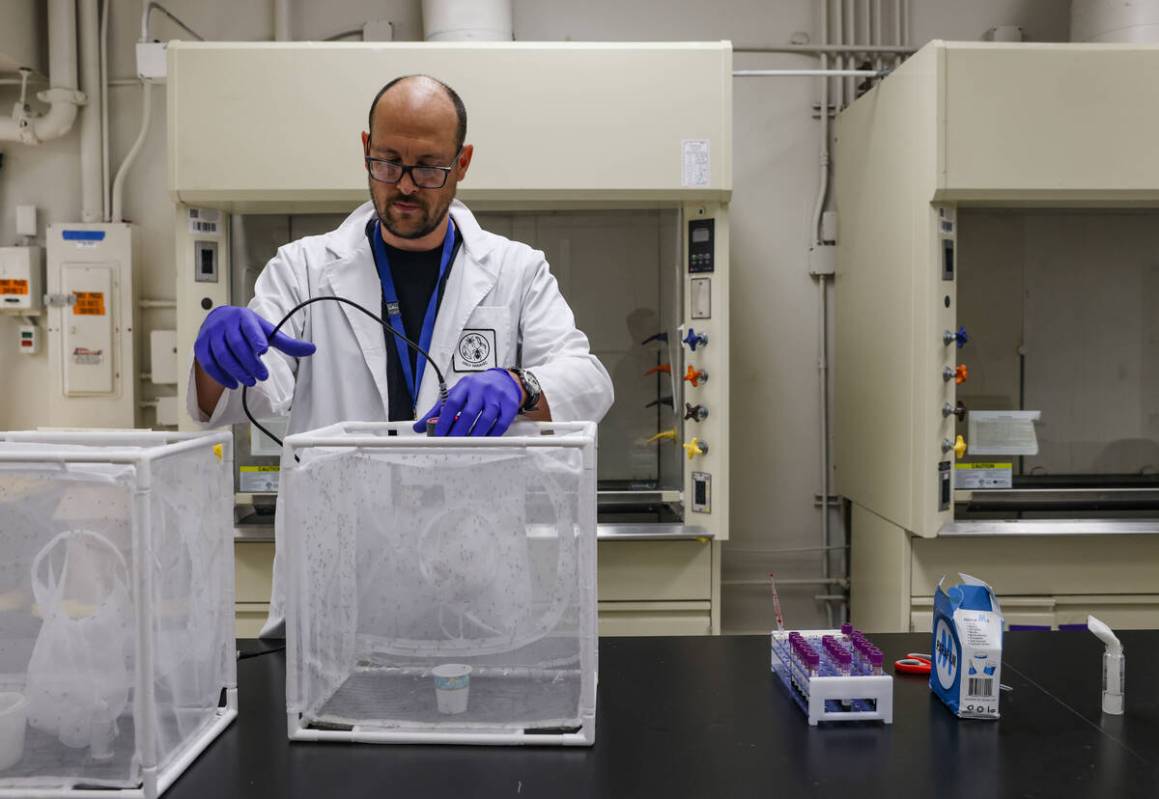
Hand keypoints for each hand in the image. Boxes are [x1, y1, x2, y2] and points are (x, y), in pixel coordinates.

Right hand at [194, 306, 315, 389]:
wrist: (220, 320)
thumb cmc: (247, 328)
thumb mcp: (268, 332)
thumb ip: (288, 343)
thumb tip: (312, 349)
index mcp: (244, 317)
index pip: (249, 328)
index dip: (256, 338)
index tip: (263, 350)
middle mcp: (225, 324)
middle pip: (237, 346)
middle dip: (250, 363)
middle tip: (262, 376)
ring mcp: (211, 335)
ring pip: (222, 356)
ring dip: (237, 371)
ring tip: (250, 381)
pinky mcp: (201, 346)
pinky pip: (209, 363)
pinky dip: (221, 376)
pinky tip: (234, 384)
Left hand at [413, 368, 523, 436]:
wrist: (504, 380)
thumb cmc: (478, 388)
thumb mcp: (457, 393)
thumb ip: (438, 410)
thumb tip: (420, 426)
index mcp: (465, 385)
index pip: (452, 403)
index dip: (445, 420)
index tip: (439, 434)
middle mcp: (481, 389)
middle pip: (469, 413)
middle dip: (459, 431)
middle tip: (452, 443)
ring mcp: (496, 397)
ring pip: (485, 419)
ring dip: (475, 434)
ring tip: (467, 443)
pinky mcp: (509, 405)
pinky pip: (501, 423)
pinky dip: (492, 434)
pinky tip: (485, 439)